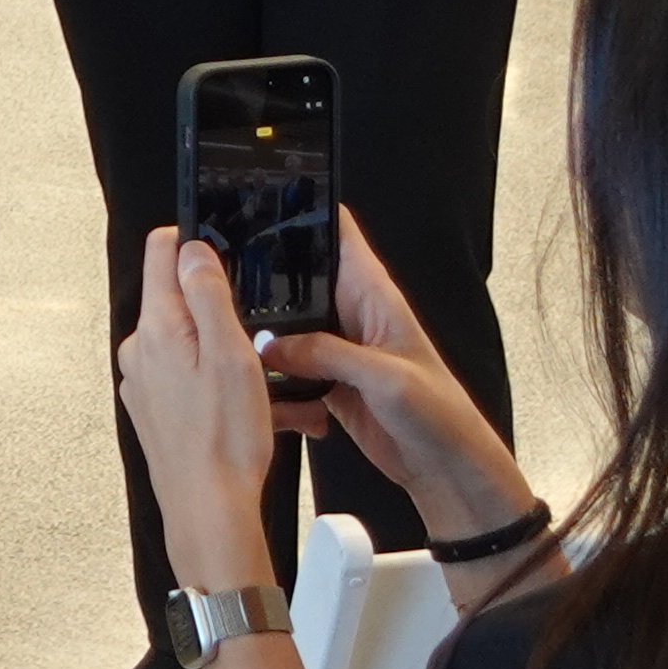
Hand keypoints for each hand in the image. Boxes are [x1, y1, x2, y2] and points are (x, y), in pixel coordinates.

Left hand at [117, 228, 291, 590]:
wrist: (209, 509)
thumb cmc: (224, 441)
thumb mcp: (232, 352)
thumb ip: (209, 294)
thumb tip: (193, 250)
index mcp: (156, 328)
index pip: (161, 253)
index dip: (194, 240)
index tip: (223, 245)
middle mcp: (139, 351)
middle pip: (180, 300)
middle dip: (225, 308)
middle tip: (265, 331)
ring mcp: (144, 382)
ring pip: (194, 346)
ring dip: (235, 355)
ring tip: (276, 386)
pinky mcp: (156, 410)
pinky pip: (192, 381)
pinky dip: (226, 386)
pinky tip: (263, 409)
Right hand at [259, 211, 543, 565]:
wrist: (447, 470)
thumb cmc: (439, 416)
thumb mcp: (386, 378)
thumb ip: (328, 354)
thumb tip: (272, 346)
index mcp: (374, 297)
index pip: (339, 235)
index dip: (306, 210)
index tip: (262, 198)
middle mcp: (352, 316)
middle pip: (299, 278)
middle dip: (264, 276)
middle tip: (220, 275)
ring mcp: (337, 349)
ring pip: (286, 324)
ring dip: (263, 333)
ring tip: (229, 332)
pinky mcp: (326, 381)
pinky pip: (287, 367)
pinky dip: (271, 375)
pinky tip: (260, 385)